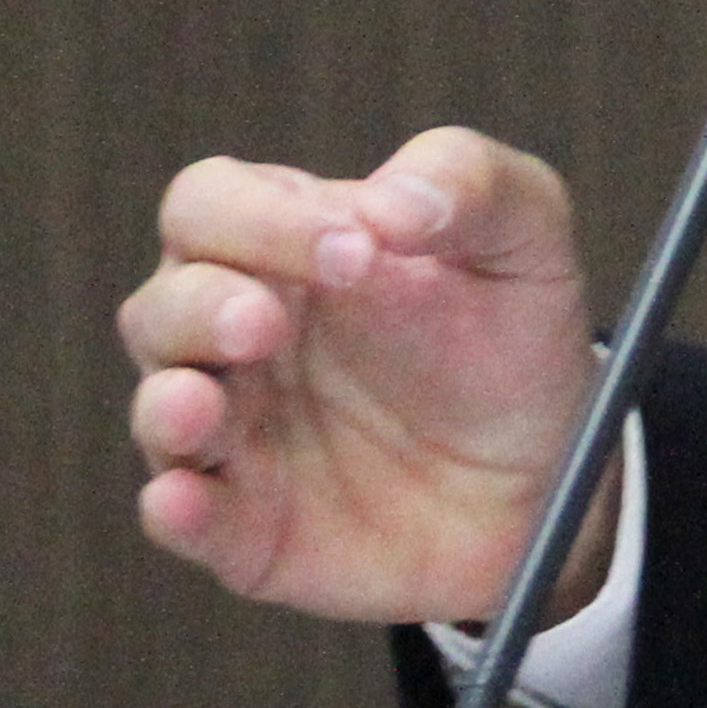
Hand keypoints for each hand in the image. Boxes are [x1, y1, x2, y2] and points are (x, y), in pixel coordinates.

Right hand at [119, 128, 615, 627]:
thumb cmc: (514, 338)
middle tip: (266, 324)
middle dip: (200, 307)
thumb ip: (467, 181)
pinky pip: (184, 516)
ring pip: (156, 406)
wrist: (550, 475)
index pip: (213, 205)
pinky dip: (176, 510)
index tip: (356, 251)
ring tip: (200, 405)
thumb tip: (391, 203)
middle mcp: (239, 333)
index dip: (260, 220)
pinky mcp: (246, 526)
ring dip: (168, 403)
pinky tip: (183, 501)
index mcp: (285, 244)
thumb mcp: (524, 237)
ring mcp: (237, 433)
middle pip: (165, 303)